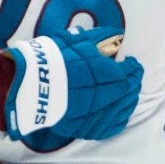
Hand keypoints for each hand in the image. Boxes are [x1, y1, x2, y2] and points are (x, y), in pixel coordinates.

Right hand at [4, 26, 144, 144]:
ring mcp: (102, 115)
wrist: (32, 86)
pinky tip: (117, 110)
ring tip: (123, 91)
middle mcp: (113, 97)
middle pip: (131, 90)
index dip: (132, 65)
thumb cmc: (56, 59)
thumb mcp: (79, 41)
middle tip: (127, 75)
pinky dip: (119, 117)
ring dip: (128, 98)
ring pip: (126, 108)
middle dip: (131, 81)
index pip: (133, 71)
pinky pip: (115, 125)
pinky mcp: (92, 129)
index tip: (129, 62)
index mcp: (114, 75)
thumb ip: (102, 37)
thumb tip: (118, 34)